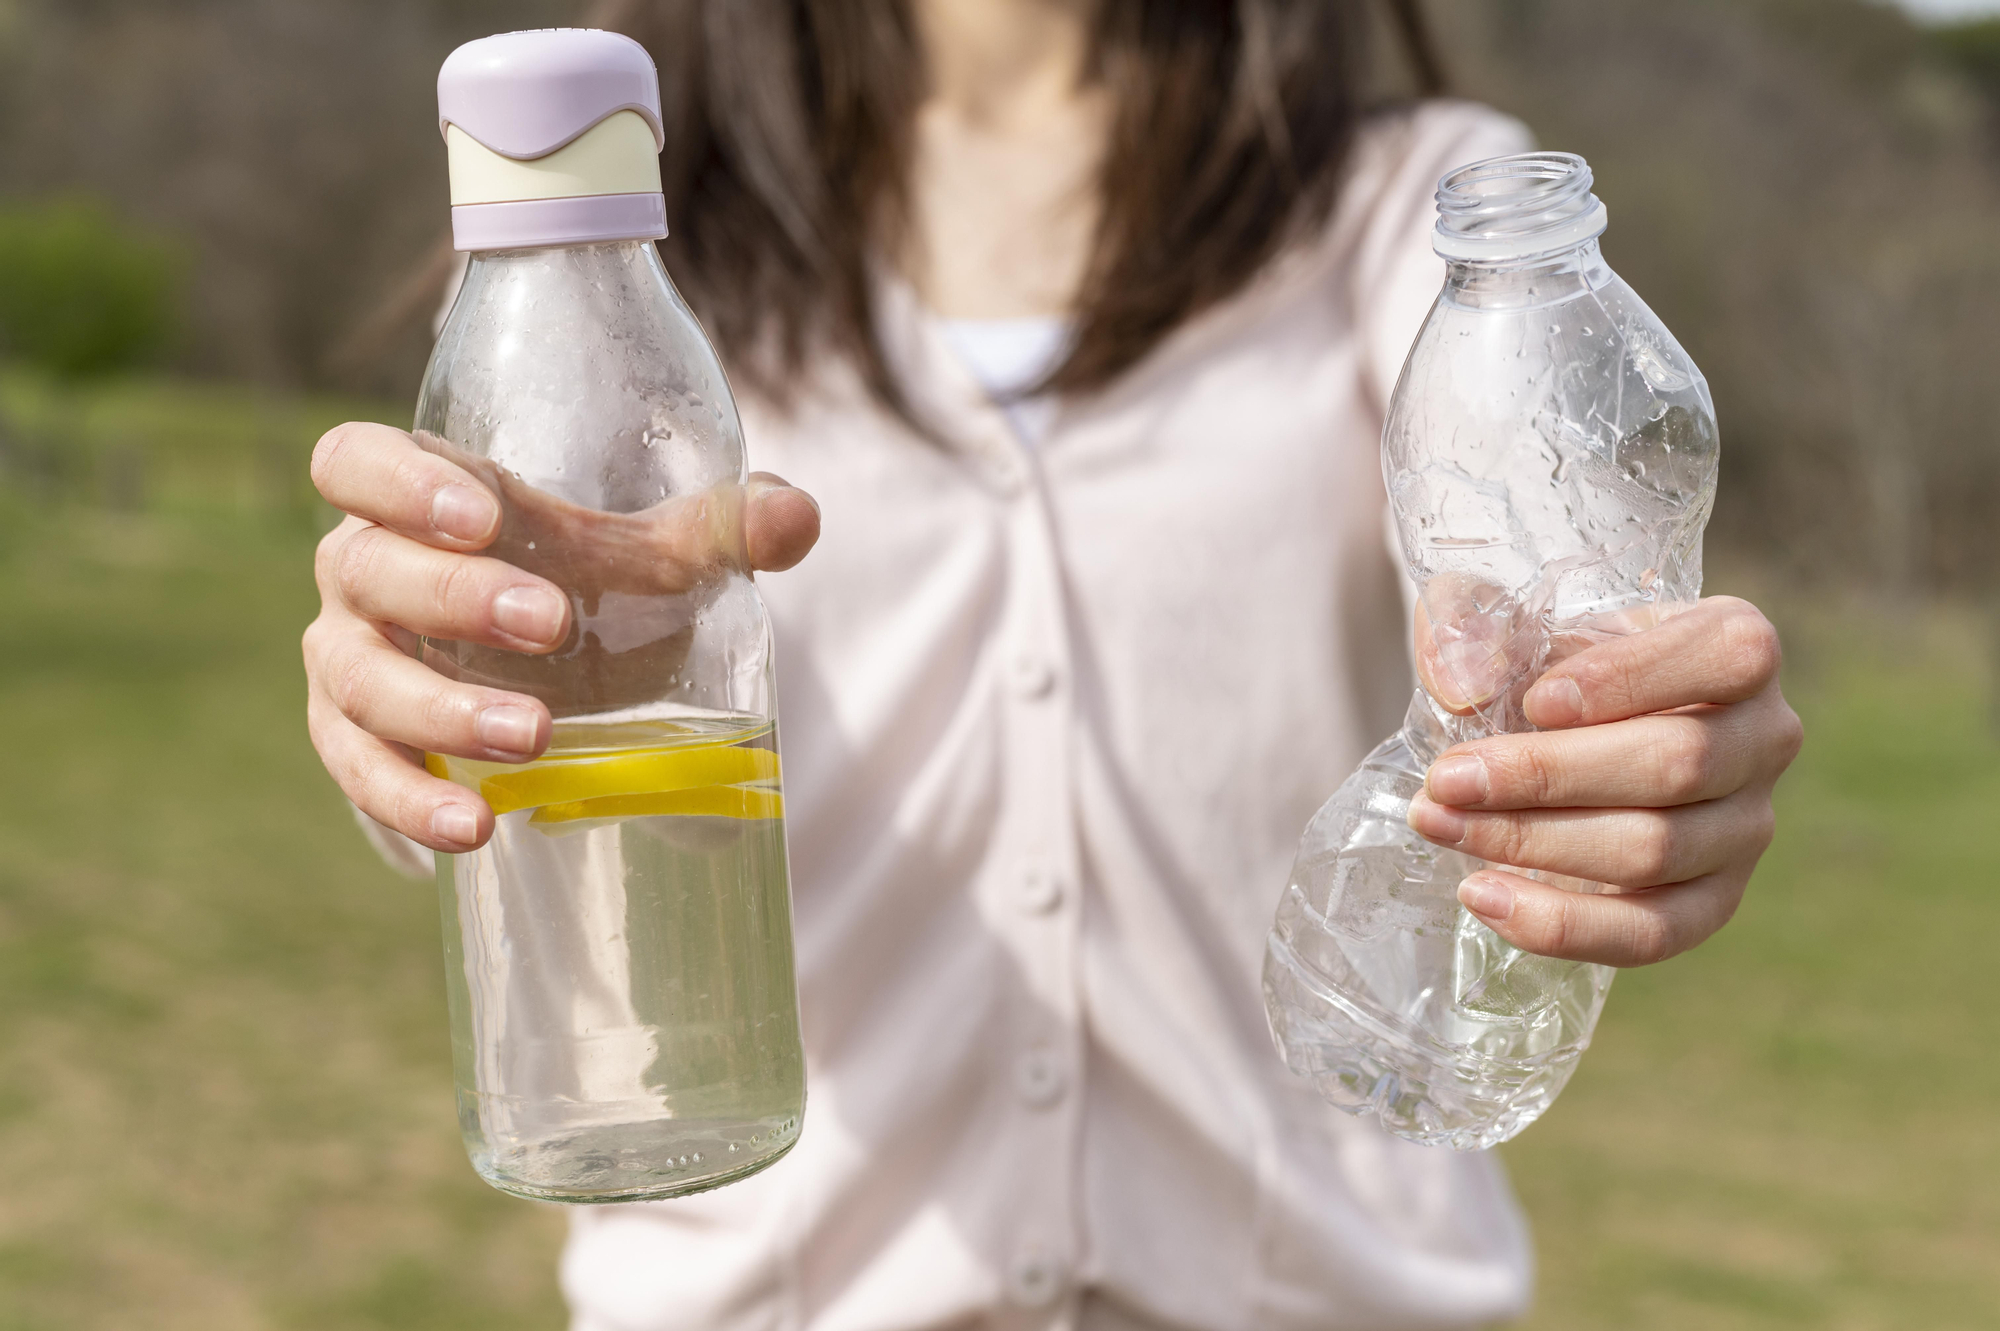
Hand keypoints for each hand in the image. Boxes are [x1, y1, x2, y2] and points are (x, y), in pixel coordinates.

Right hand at [302, 422, 820, 853]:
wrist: (558, 669)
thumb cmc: (587, 583)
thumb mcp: (654, 555)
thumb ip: (723, 528)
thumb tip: (796, 518)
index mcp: (414, 499)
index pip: (355, 462)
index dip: (396, 481)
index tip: (479, 513)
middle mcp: (361, 574)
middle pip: (366, 570)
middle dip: (454, 597)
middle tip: (552, 624)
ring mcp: (349, 661)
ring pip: (359, 680)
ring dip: (439, 711)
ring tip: (532, 736)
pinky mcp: (357, 743)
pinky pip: (361, 773)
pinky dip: (409, 801)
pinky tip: (474, 826)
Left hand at [1404, 597, 1802, 966]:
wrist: (1559, 730)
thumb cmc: (1548, 659)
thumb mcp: (1512, 619)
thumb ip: (1477, 627)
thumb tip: (1459, 683)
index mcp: (1739, 647)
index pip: (1725, 657)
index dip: (1629, 679)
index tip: (1535, 702)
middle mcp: (1764, 738)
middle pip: (1677, 765)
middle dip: (1547, 775)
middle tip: (1447, 779)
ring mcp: (1746, 828)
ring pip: (1655, 852)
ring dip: (1533, 844)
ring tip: (1440, 826)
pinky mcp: (1713, 901)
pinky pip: (1652, 933)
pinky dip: (1562, 925)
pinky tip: (1483, 896)